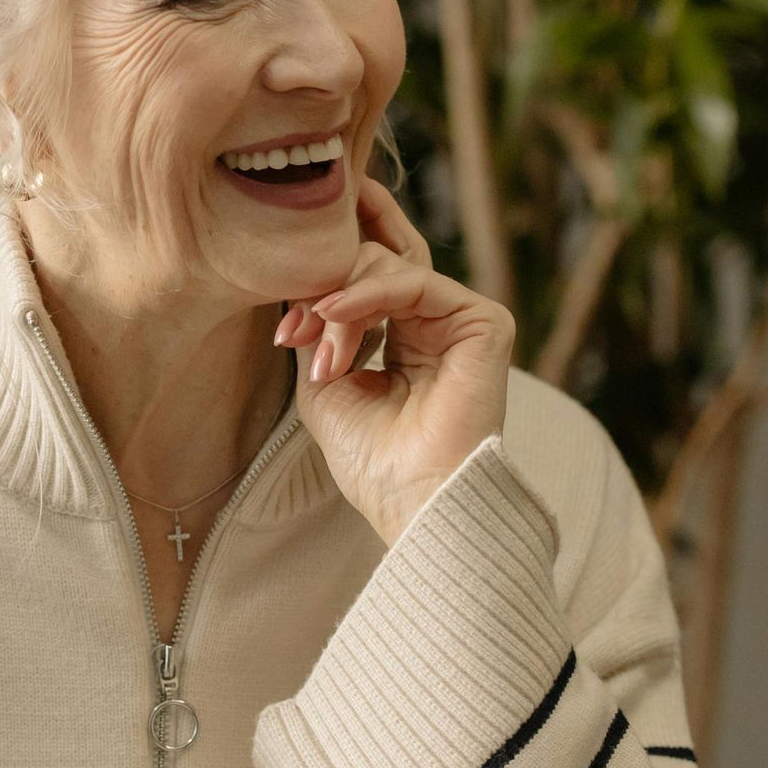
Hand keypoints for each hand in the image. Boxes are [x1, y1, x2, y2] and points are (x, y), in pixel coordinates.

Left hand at [276, 176, 514, 547]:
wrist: (414, 500)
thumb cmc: (373, 459)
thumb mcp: (324, 382)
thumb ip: (318, 329)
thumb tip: (302, 286)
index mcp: (404, 339)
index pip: (358, 285)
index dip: (316, 296)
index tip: (282, 333)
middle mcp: (434, 325)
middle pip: (371, 267)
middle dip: (324, 297)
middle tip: (295, 336)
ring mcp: (460, 321)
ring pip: (388, 270)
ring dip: (341, 306)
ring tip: (327, 358)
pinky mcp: (484, 321)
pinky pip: (416, 281)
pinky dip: (368, 293)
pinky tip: (334, 312)